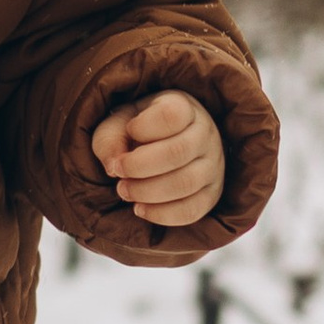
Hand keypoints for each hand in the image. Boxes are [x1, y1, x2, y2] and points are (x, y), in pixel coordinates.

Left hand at [91, 89, 225, 229]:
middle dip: (139, 167)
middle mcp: (206, 135)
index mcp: (185, 108)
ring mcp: (213, 166)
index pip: (172, 115)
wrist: (166, 144)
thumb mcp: (119, 123)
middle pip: (178, 152)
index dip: (143, 128)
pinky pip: (192, 210)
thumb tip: (113, 167)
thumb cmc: (140, 130)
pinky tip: (140, 209)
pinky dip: (161, 215)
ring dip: (147, 192)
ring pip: (186, 183)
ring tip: (124, 191)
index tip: (129, 131)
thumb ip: (110, 138)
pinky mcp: (212, 194)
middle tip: (117, 172)